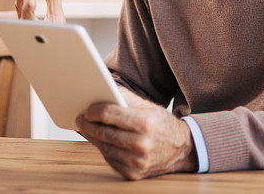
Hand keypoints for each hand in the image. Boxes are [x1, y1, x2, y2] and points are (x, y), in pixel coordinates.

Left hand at [75, 87, 196, 179]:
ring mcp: (137, 162)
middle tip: (80, 119)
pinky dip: (104, 150)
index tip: (86, 110)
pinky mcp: (134, 173)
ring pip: (105, 148)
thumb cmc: (162, 124)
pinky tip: (100, 142)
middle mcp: (141, 144)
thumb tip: (103, 89)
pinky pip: (111, 160)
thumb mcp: (148, 106)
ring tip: (87, 129)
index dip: (93, 111)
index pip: (109, 114)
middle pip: (104, 133)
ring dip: (93, 138)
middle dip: (88, 125)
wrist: (183, 149)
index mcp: (145, 123)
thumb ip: (126, 97)